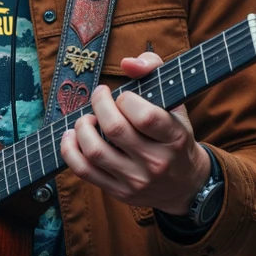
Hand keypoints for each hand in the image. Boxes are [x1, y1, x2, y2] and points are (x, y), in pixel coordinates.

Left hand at [59, 53, 212, 215]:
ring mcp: (136, 180)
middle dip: (99, 105)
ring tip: (87, 118)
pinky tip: (71, 136)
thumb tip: (127, 63)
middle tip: (99, 96)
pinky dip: (70, 151)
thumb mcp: (176, 104)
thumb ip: (155, 72)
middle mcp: (156, 162)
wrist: (185, 185)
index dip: (126, 100)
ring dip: (82, 127)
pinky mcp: (119, 192)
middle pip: (114, 129)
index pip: (144, 116)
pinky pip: (84, 172)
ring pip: (95, 151)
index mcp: (175, 138)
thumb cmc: (176, 137)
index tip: (123, 96)